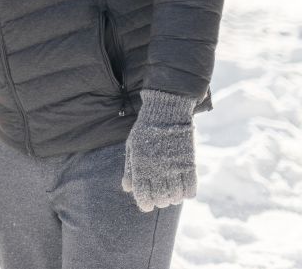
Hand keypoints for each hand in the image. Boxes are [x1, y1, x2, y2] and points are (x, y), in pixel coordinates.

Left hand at [122, 90, 197, 211]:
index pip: (142, 194)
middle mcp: (157, 168)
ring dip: (173, 198)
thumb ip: (129, 168)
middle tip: (159, 198)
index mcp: (141, 164)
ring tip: (170, 194)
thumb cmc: (145, 129)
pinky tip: (183, 191)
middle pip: (160, 198)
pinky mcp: (189, 163)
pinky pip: (191, 188)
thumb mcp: (132, 146)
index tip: (146, 206)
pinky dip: (187, 193)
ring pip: (176, 196)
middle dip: (159, 201)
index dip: (144, 204)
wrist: (167, 111)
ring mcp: (174, 167)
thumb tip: (126, 188)